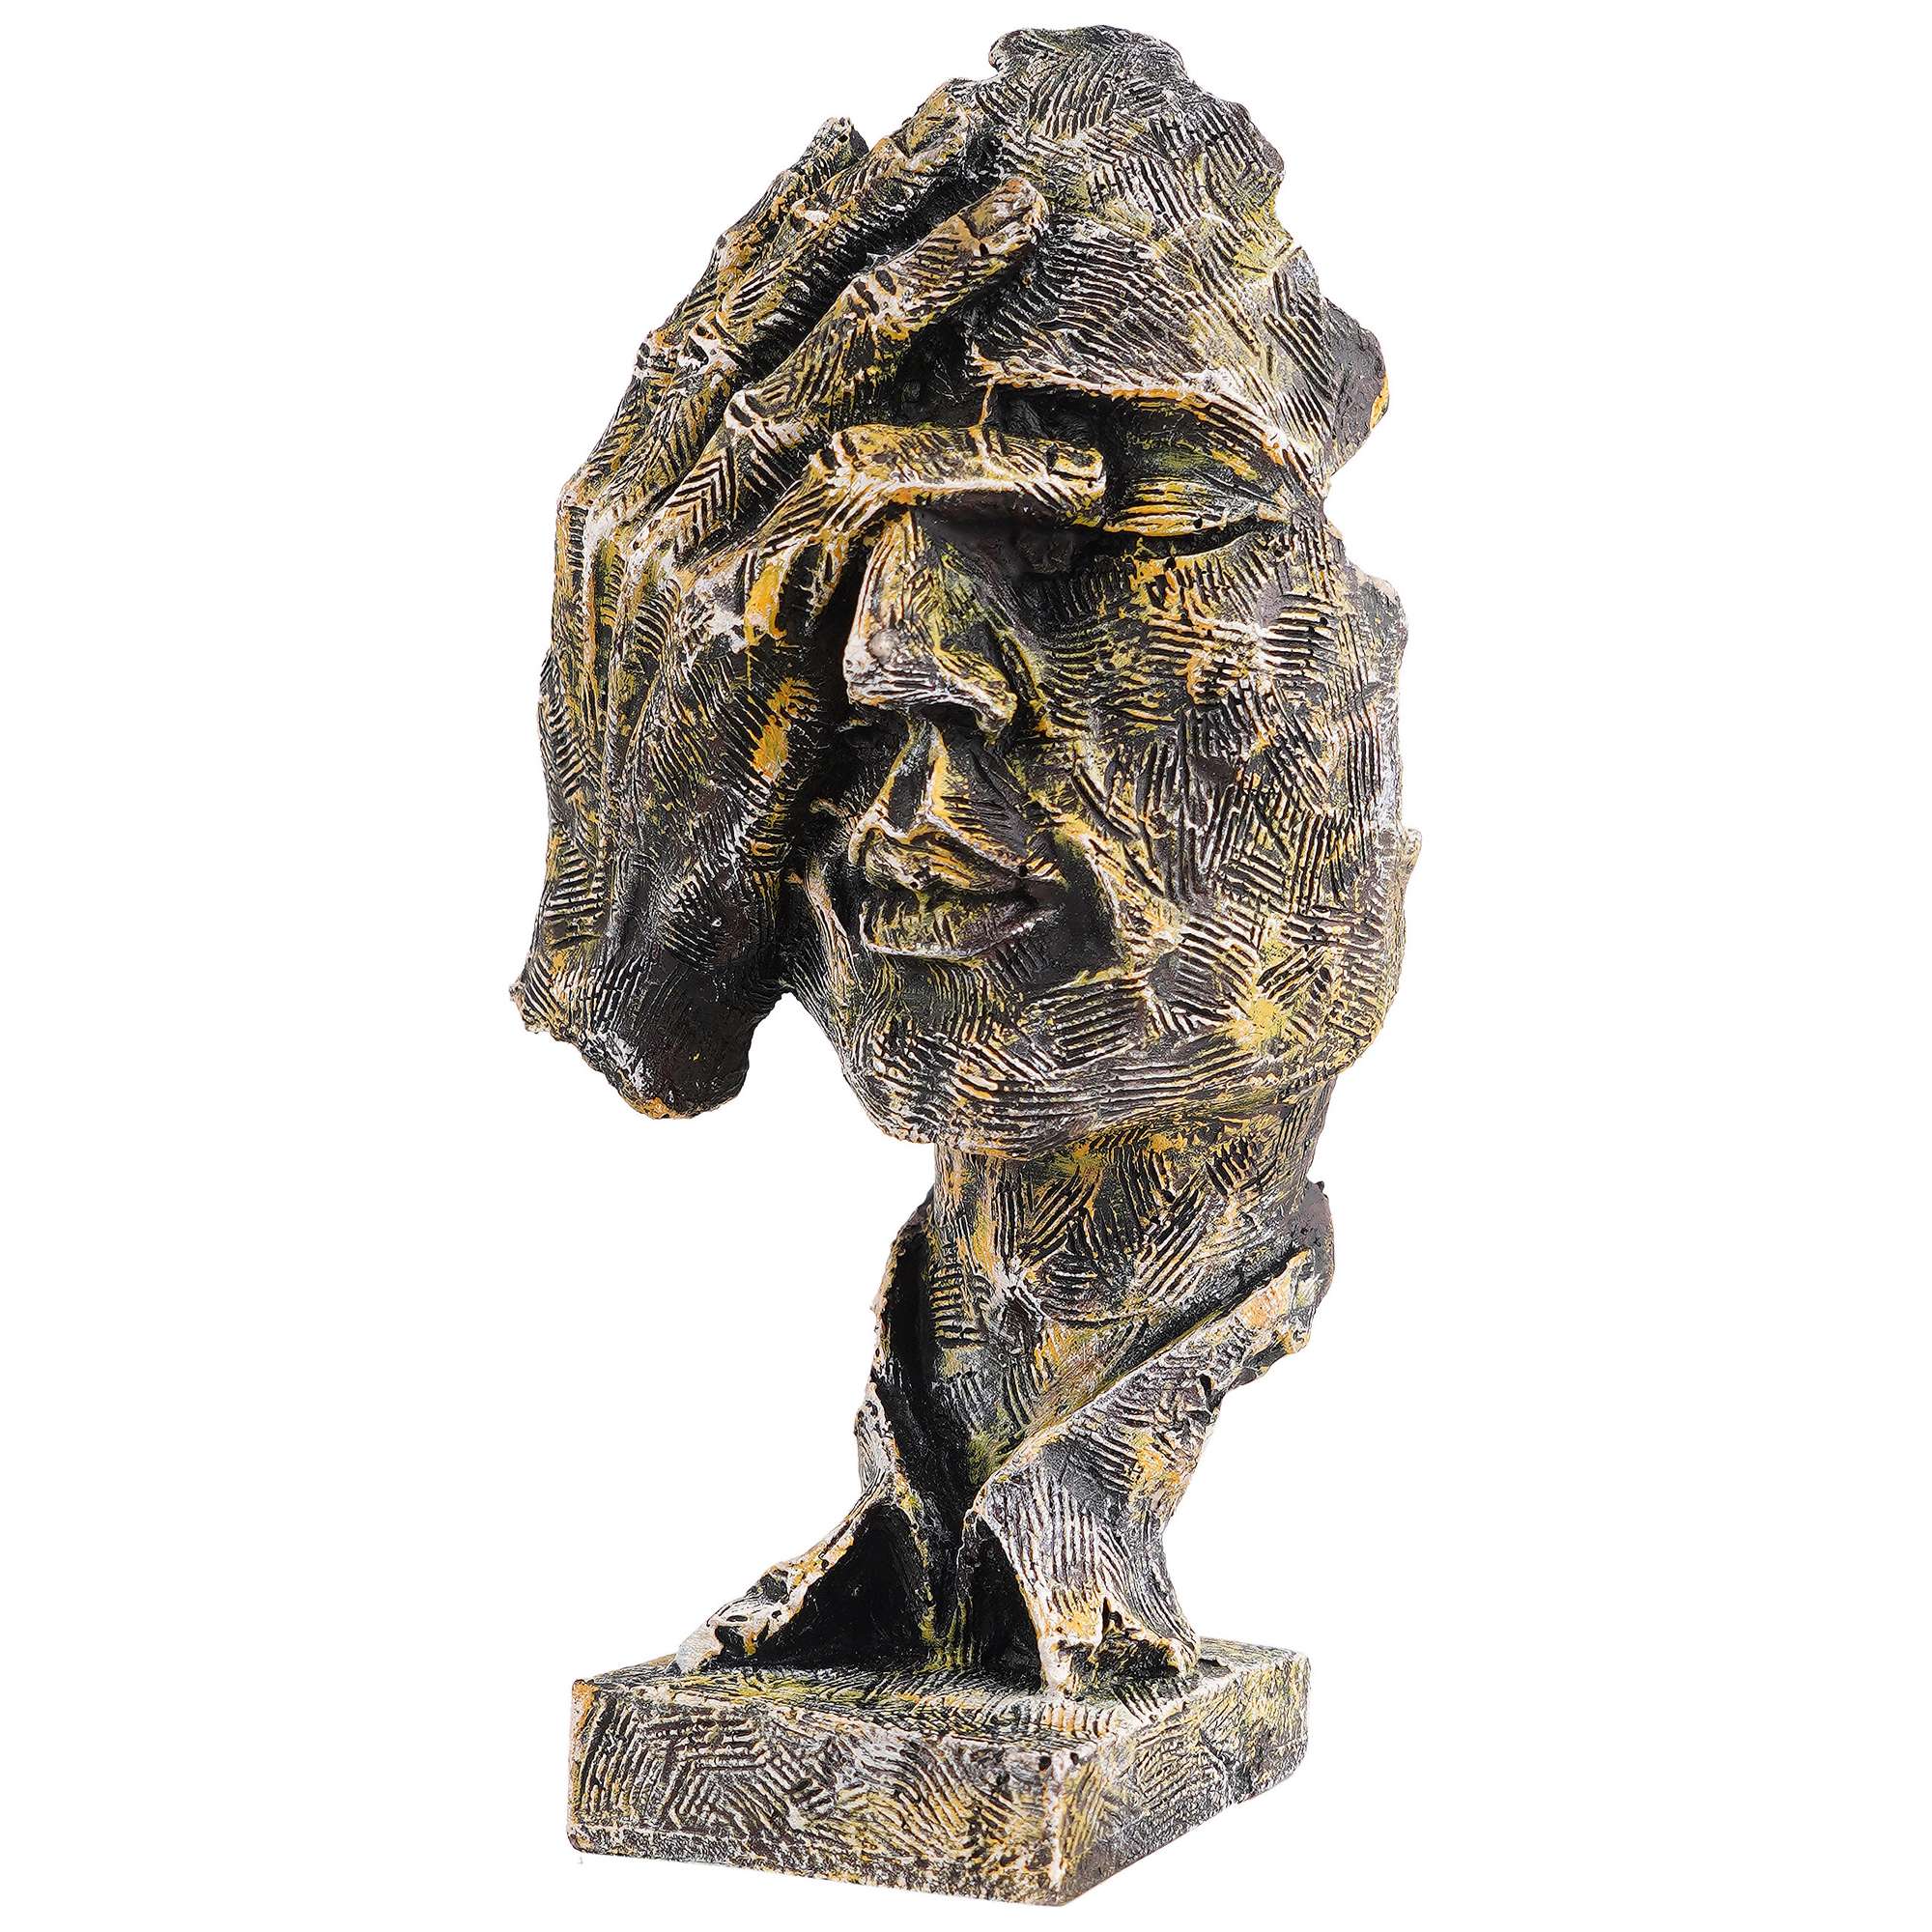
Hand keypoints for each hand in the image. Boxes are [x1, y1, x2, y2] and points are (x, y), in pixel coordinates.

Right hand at [513, 98, 1105, 1112]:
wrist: (635, 951)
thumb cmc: (687, 826)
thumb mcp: (697, 669)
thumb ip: (740, 566)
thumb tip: (831, 500)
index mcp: (605, 508)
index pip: (697, 329)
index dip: (780, 229)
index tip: (859, 148)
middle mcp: (623, 509)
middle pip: (751, 315)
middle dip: (860, 206)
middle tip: (960, 120)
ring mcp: (668, 556)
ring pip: (809, 376)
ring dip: (925, 285)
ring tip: (1025, 212)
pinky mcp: (734, 619)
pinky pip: (865, 498)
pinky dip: (970, 464)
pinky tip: (1067, 460)